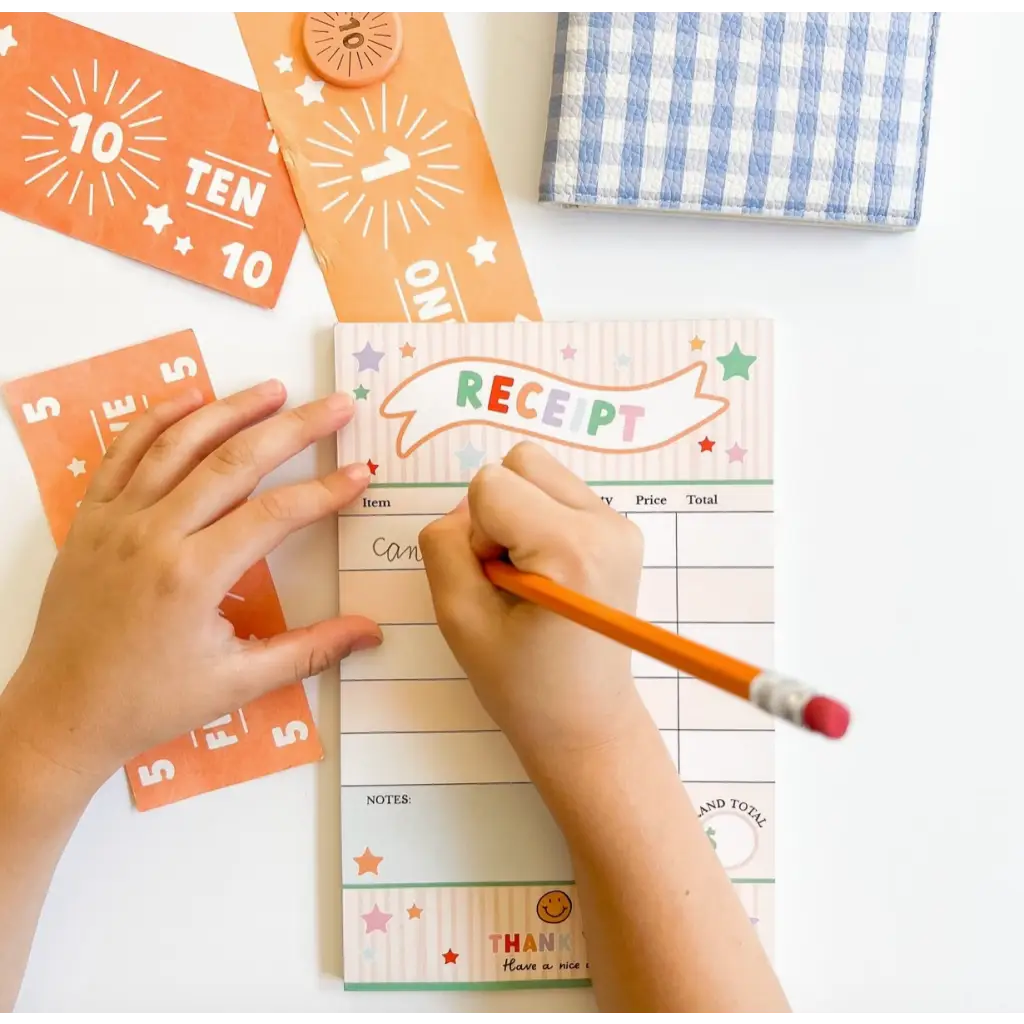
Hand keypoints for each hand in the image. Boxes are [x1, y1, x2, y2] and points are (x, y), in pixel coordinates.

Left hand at [1, 380, 379, 786]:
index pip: (275, 514)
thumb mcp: (237, 683)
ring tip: (274, 389)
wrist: (61, 714)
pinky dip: (158, 419)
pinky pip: (124, 453)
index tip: (360, 473)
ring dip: (231, 410)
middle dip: (293, 428)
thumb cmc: (150, 702)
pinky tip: (191, 400)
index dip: (324, 491)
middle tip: (335, 405)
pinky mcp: (91, 519)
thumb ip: (310, 651)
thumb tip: (371, 632)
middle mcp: (154, 535)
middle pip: (235, 462)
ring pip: (180, 444)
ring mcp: (117, 521)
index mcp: (193, 576)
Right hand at [419, 442, 651, 772]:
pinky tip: (546, 573)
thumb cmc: (521, 684)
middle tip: (507, 575)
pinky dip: (539, 520)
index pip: (490, 484)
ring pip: (539, 472)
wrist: (585, 720)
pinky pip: (558, 493)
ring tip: (527, 574)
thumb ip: (444, 547)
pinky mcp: (621, 530)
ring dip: (517, 513)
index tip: (494, 584)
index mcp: (571, 548)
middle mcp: (606, 524)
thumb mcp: (458, 619)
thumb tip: (464, 508)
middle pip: (521, 462)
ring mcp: (620, 525)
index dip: (476, 534)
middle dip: (497, 511)